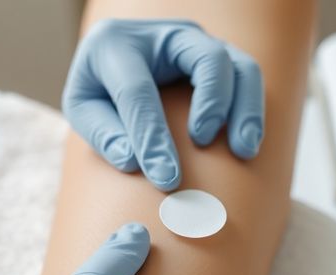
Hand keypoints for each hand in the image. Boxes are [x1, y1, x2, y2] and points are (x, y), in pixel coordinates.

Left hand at [63, 19, 264, 190]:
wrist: (114, 60)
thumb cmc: (99, 88)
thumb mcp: (82, 107)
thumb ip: (103, 133)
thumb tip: (132, 161)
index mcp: (116, 44)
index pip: (138, 92)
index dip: (152, 137)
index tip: (167, 178)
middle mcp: (165, 34)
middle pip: (207, 59)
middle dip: (213, 103)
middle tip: (204, 142)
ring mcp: (197, 43)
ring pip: (239, 66)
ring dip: (246, 108)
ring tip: (243, 150)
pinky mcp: (220, 55)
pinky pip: (248, 77)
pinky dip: (253, 109)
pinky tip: (248, 142)